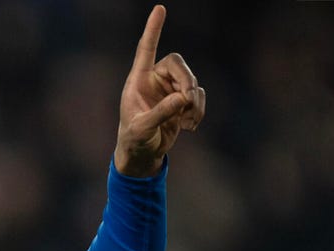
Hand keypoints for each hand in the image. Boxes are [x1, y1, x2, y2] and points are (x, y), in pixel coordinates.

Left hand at [114, 5, 205, 176]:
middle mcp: (154, 80)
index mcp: (138, 80)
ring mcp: (170, 89)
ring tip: (187, 123)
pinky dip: (199, 110)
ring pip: (192, 83)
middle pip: (178, 64)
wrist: (142, 154)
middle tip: (187, 102)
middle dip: (187, 81)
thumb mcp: (142, 128)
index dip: (153, 29)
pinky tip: (190, 126)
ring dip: (194, 102)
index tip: (160, 8)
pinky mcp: (182, 101)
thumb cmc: (134, 140)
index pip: (146, 49)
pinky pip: (199, 96)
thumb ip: (160, 113)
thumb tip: (183, 98)